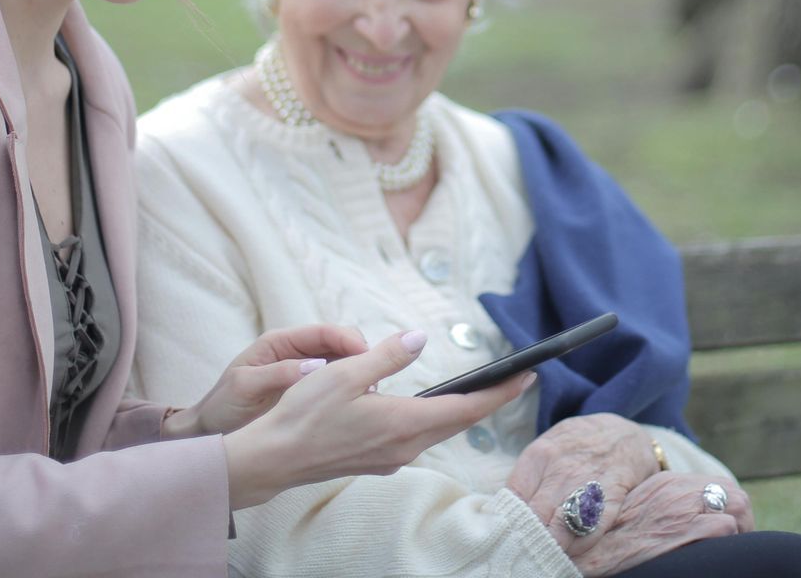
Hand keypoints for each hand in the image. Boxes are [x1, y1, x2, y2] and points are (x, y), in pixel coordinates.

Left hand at [165, 324, 367, 437]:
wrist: (210, 434)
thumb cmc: (222, 407)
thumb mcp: (245, 387)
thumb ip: (277, 374)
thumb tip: (315, 366)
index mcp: (279, 343)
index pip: (323, 333)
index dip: (349, 340)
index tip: (367, 356)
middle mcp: (295, 354)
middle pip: (339, 345)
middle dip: (360, 358)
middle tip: (374, 379)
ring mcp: (303, 374)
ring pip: (342, 366)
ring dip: (358, 376)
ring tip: (371, 395)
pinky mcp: (307, 395)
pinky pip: (335, 388)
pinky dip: (350, 393)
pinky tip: (360, 407)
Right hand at [222, 329, 533, 509]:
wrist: (274, 458)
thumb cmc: (305, 414)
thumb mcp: (346, 372)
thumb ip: (387, 356)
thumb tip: (418, 339)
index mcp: (404, 423)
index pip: (466, 408)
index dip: (500, 393)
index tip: (527, 378)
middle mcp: (405, 446)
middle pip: (458, 422)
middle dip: (489, 400)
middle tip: (514, 380)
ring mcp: (391, 457)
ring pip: (438, 431)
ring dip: (461, 411)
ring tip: (480, 391)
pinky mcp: (377, 461)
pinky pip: (417, 437)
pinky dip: (434, 419)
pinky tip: (428, 407)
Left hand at [505, 414, 662, 557]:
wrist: (623, 434)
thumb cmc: (577, 445)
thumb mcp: (548, 446)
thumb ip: (528, 476)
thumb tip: (502, 509)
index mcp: (539, 455)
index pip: (513, 497)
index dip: (507, 520)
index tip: (505, 533)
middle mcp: (561, 470)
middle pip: (534, 516)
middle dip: (526, 536)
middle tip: (521, 550)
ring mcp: (586, 484)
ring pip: (559, 529)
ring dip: (549, 546)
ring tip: (542, 555)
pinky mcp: (610, 498)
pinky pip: (589, 532)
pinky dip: (577, 548)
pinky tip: (569, 552)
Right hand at [577, 473, 753, 576]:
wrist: (583, 549)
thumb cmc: (606, 539)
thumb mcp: (637, 512)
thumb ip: (662, 507)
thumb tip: (687, 520)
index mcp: (666, 484)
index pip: (718, 486)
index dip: (728, 509)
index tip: (725, 529)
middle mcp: (677, 491)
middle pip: (734, 494)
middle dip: (741, 519)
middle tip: (734, 543)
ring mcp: (681, 510)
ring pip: (737, 509)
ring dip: (738, 532)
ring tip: (727, 551)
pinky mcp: (683, 531)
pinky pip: (725, 528)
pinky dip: (728, 542)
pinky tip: (713, 555)